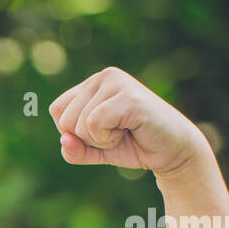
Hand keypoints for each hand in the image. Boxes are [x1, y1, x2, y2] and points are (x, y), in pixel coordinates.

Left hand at [48, 66, 211, 180]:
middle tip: (116, 133)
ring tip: (125, 131)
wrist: (171, 151)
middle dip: (87, 139)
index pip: (56, 111)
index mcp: (93, 83)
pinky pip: (93, 124)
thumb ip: (74, 149)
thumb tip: (64, 140)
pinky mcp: (128, 97)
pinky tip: (130, 130)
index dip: (73, 133)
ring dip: (100, 139)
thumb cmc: (133, 145)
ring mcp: (117, 83)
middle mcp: (104, 76)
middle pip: (64, 120)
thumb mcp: (95, 150)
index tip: (101, 132)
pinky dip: (108, 138)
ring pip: (78, 123)